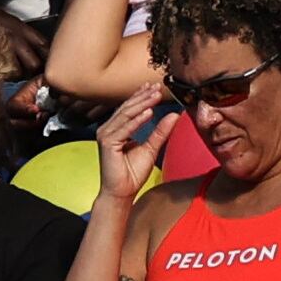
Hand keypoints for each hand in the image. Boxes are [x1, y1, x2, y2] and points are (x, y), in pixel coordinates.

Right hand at [95, 84, 174, 203]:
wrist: (121, 193)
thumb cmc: (132, 174)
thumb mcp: (151, 148)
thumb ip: (160, 131)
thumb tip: (174, 115)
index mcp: (116, 128)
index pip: (130, 108)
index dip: (142, 96)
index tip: (155, 87)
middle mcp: (108, 129)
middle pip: (128, 108)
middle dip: (143, 96)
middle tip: (157, 87)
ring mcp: (106, 135)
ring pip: (126, 115)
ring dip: (142, 104)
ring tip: (156, 95)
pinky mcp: (107, 143)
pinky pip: (125, 128)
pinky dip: (137, 120)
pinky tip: (149, 112)